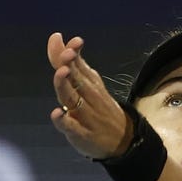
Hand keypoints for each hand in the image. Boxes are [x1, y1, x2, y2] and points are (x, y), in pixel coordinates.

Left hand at [46, 32, 132, 159]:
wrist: (124, 140)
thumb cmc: (100, 108)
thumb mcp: (89, 84)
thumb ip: (73, 64)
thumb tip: (59, 40)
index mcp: (90, 83)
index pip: (79, 66)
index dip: (73, 53)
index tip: (74, 41)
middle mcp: (88, 97)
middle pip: (77, 79)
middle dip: (70, 65)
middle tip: (68, 52)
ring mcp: (86, 115)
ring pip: (73, 99)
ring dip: (66, 86)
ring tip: (61, 72)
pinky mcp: (82, 134)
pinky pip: (72, 127)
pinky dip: (64, 121)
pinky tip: (56, 113)